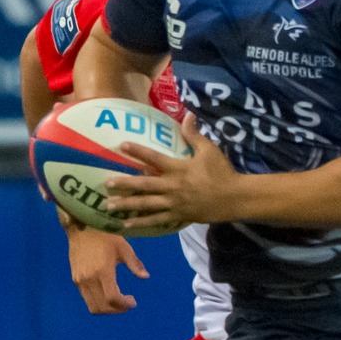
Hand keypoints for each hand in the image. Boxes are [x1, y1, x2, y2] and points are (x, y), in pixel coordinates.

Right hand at [65, 223, 148, 313]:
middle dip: (117, 310)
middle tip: (128, 304)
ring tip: (118, 300)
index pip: (112, 298)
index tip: (133, 302)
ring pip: (92, 306)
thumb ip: (134, 264)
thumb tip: (145, 276)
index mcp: (102, 271)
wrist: (81, 227)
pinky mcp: (75, 279)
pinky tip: (107, 293)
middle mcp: (89, 279)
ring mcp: (80, 280)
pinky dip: (98, 301)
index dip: (124, 304)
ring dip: (107, 308)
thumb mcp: (123, 247)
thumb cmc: (105, 235)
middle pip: (102, 307)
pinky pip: (86, 298)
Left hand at [106, 116, 236, 232]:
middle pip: (144, 184)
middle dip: (124, 184)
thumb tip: (187, 115)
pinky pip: (157, 220)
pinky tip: (127, 224)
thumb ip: (194, 135)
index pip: (154, 157)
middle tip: (107, 184)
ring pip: (146, 204)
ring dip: (127, 205)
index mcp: (178, 168)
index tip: (121, 145)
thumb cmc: (222, 172)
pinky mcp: (178, 216)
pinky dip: (141, 222)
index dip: (137, 150)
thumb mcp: (209, 150)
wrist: (234, 198)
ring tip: (109, 206)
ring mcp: (174, 203)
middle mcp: (172, 186)